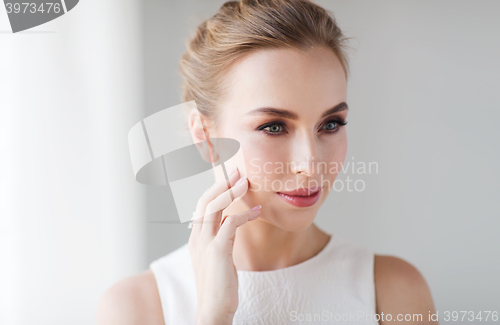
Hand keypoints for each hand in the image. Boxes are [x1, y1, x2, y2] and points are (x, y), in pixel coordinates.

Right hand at [188, 166, 260, 324]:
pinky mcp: (218, 251)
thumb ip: (220, 238)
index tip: (229, 177)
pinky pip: (230, 223)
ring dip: (231, 191)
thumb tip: (230, 223)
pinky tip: (257, 212)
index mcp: (195, 238)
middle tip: (238, 171)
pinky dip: (244, 214)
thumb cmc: (218, 286)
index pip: (201, 205)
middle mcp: (197, 237)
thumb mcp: (216, 257)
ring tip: (246, 181)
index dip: (215, 189)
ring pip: (214, 207)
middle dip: (222, 183)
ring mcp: (205, 243)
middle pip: (205, 200)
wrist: (213, 310)